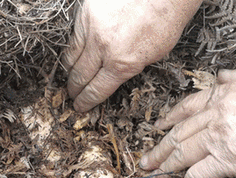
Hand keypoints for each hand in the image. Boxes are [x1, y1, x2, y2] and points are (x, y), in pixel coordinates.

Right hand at [63, 0, 201, 111]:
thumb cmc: (166, 20)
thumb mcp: (154, 55)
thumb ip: (129, 67)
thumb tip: (114, 76)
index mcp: (122, 64)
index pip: (96, 90)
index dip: (86, 102)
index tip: (80, 106)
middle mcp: (103, 48)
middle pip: (79, 77)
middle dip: (75, 89)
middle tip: (72, 95)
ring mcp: (91, 28)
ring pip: (71, 57)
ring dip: (69, 70)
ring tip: (70, 76)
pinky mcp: (86, 13)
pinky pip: (73, 37)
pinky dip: (73, 48)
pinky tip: (75, 54)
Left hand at [139, 60, 235, 177]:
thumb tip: (223, 76)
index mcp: (226, 93)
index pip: (189, 106)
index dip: (170, 117)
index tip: (158, 125)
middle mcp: (216, 115)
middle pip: (179, 132)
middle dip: (160, 146)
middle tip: (147, 157)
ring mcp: (219, 138)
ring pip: (182, 153)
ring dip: (165, 164)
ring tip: (152, 173)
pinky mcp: (229, 161)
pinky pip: (199, 174)